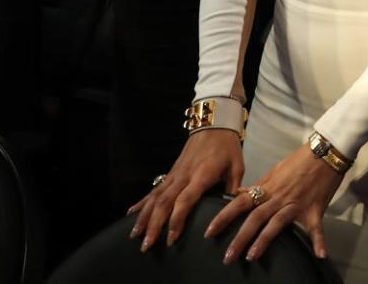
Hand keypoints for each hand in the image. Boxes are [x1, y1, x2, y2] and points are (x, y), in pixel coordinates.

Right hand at [128, 129, 244, 249]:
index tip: (171, 239)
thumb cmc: (227, 147)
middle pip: (164, 202)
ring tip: (135, 235)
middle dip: (154, 225)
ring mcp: (174, 174)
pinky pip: (154, 189)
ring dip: (144, 217)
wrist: (213, 123)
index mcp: (201, 175)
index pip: (185, 200)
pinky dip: (142, 202)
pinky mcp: (170, 172)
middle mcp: (183, 176)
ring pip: (155, 197)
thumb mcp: (237, 166)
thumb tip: (233, 210)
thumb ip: (233, 189)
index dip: (177, 220)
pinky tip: (131, 213)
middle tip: (147, 245)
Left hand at [205, 145, 342, 262]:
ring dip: (263, 241)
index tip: (209, 231)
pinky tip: (320, 255)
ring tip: (251, 257)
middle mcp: (279, 198)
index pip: (241, 203)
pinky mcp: (314, 210)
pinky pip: (316, 228)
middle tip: (227, 256)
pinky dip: (319, 241)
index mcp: (268, 188)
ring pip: (276, 224)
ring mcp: (296, 205)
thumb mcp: (276, 170)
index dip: (224, 217)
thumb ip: (259, 185)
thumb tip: (240, 194)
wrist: (325, 152)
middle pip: (255, 218)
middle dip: (240, 238)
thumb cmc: (300, 160)